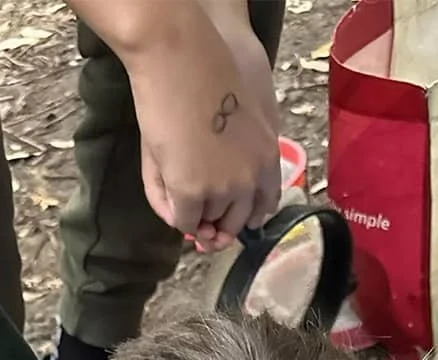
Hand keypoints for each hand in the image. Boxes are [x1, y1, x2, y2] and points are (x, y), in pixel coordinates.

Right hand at [128, 8, 280, 247]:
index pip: (265, 205)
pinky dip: (176, 216)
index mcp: (268, 159)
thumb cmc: (209, 79)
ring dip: (196, 213)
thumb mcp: (237, 126)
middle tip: (200, 208)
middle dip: (218, 221)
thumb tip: (227, 207)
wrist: (181, 58)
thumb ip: (243, 166)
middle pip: (236, 221)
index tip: (228, 210)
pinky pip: (185, 222)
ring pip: (210, 222)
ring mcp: (223, 189)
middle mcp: (251, 179)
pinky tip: (168, 192)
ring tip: (180, 184)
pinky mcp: (192, 193)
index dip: (245, 213)